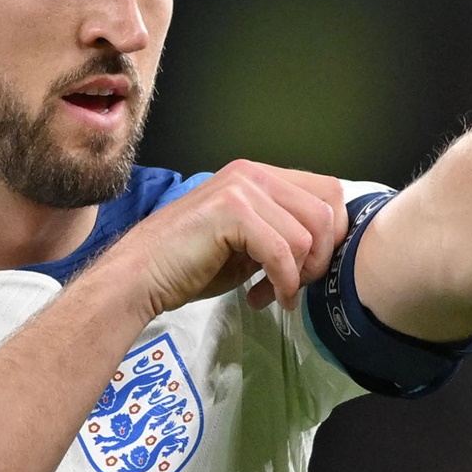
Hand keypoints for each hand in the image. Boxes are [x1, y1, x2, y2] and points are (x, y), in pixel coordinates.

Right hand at [100, 160, 348, 316]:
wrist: (140, 276)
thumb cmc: (190, 265)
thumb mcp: (248, 243)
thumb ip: (283, 234)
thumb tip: (324, 249)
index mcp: (259, 175)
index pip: (328, 192)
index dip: (331, 236)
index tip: (309, 270)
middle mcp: (253, 173)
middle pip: (327, 211)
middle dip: (320, 258)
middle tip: (294, 286)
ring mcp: (242, 188)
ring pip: (307, 235)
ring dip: (298, 276)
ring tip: (271, 294)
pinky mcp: (232, 211)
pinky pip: (282, 252)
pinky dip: (282, 282)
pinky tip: (264, 298)